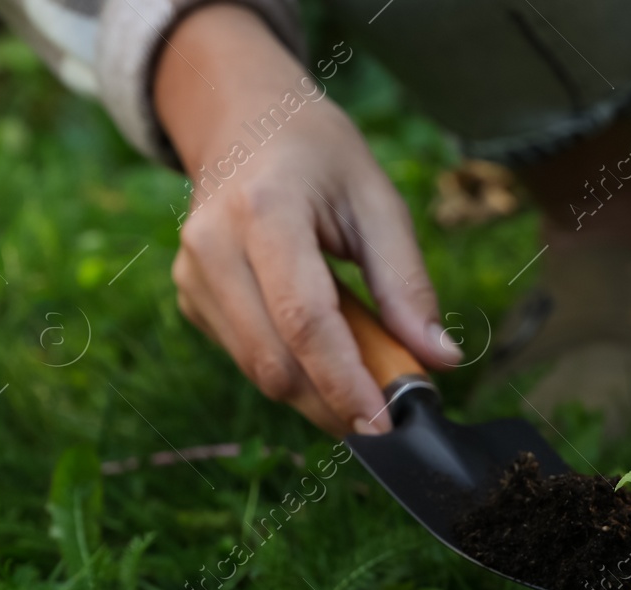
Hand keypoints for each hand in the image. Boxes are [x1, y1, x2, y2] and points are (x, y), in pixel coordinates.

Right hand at [154, 5, 457, 436]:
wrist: (243, 121)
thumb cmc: (320, 158)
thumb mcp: (379, 201)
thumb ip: (407, 284)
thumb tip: (440, 359)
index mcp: (263, 210)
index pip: (304, 319)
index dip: (345, 382)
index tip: (385, 426)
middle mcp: (213, 245)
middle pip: (274, 361)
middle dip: (334, 403)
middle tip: (389, 416)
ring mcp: (192, 275)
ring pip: (258, 372)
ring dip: (317, 395)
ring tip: (365, 379)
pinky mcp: (190, 297)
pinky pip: (248, 359)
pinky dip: (294, 372)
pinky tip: (324, 350)